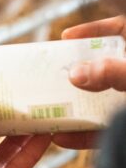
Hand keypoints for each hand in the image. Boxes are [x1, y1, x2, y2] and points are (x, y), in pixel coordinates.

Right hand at [53, 16, 125, 148]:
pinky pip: (105, 132)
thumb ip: (112, 73)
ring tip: (48, 109)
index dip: (93, 31)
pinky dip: (86, 136)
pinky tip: (63, 138)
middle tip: (52, 75)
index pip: (120, 30)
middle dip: (78, 73)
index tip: (66, 37)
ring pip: (103, 103)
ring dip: (76, 108)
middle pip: (104, 68)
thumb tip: (76, 74)